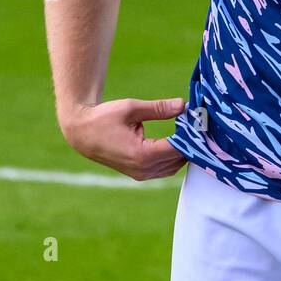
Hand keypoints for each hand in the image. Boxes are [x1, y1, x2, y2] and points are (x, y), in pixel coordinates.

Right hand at [61, 97, 187, 180]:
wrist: (81, 133)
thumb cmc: (103, 118)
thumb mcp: (131, 108)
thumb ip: (159, 108)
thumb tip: (184, 105)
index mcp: (142, 154)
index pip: (179, 148)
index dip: (192, 134)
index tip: (199, 120)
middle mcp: (143, 169)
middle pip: (180, 158)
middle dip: (190, 142)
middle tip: (198, 123)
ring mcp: (141, 175)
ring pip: (174, 166)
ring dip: (183, 151)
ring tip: (189, 131)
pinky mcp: (140, 174)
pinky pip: (165, 169)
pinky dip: (174, 157)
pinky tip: (178, 140)